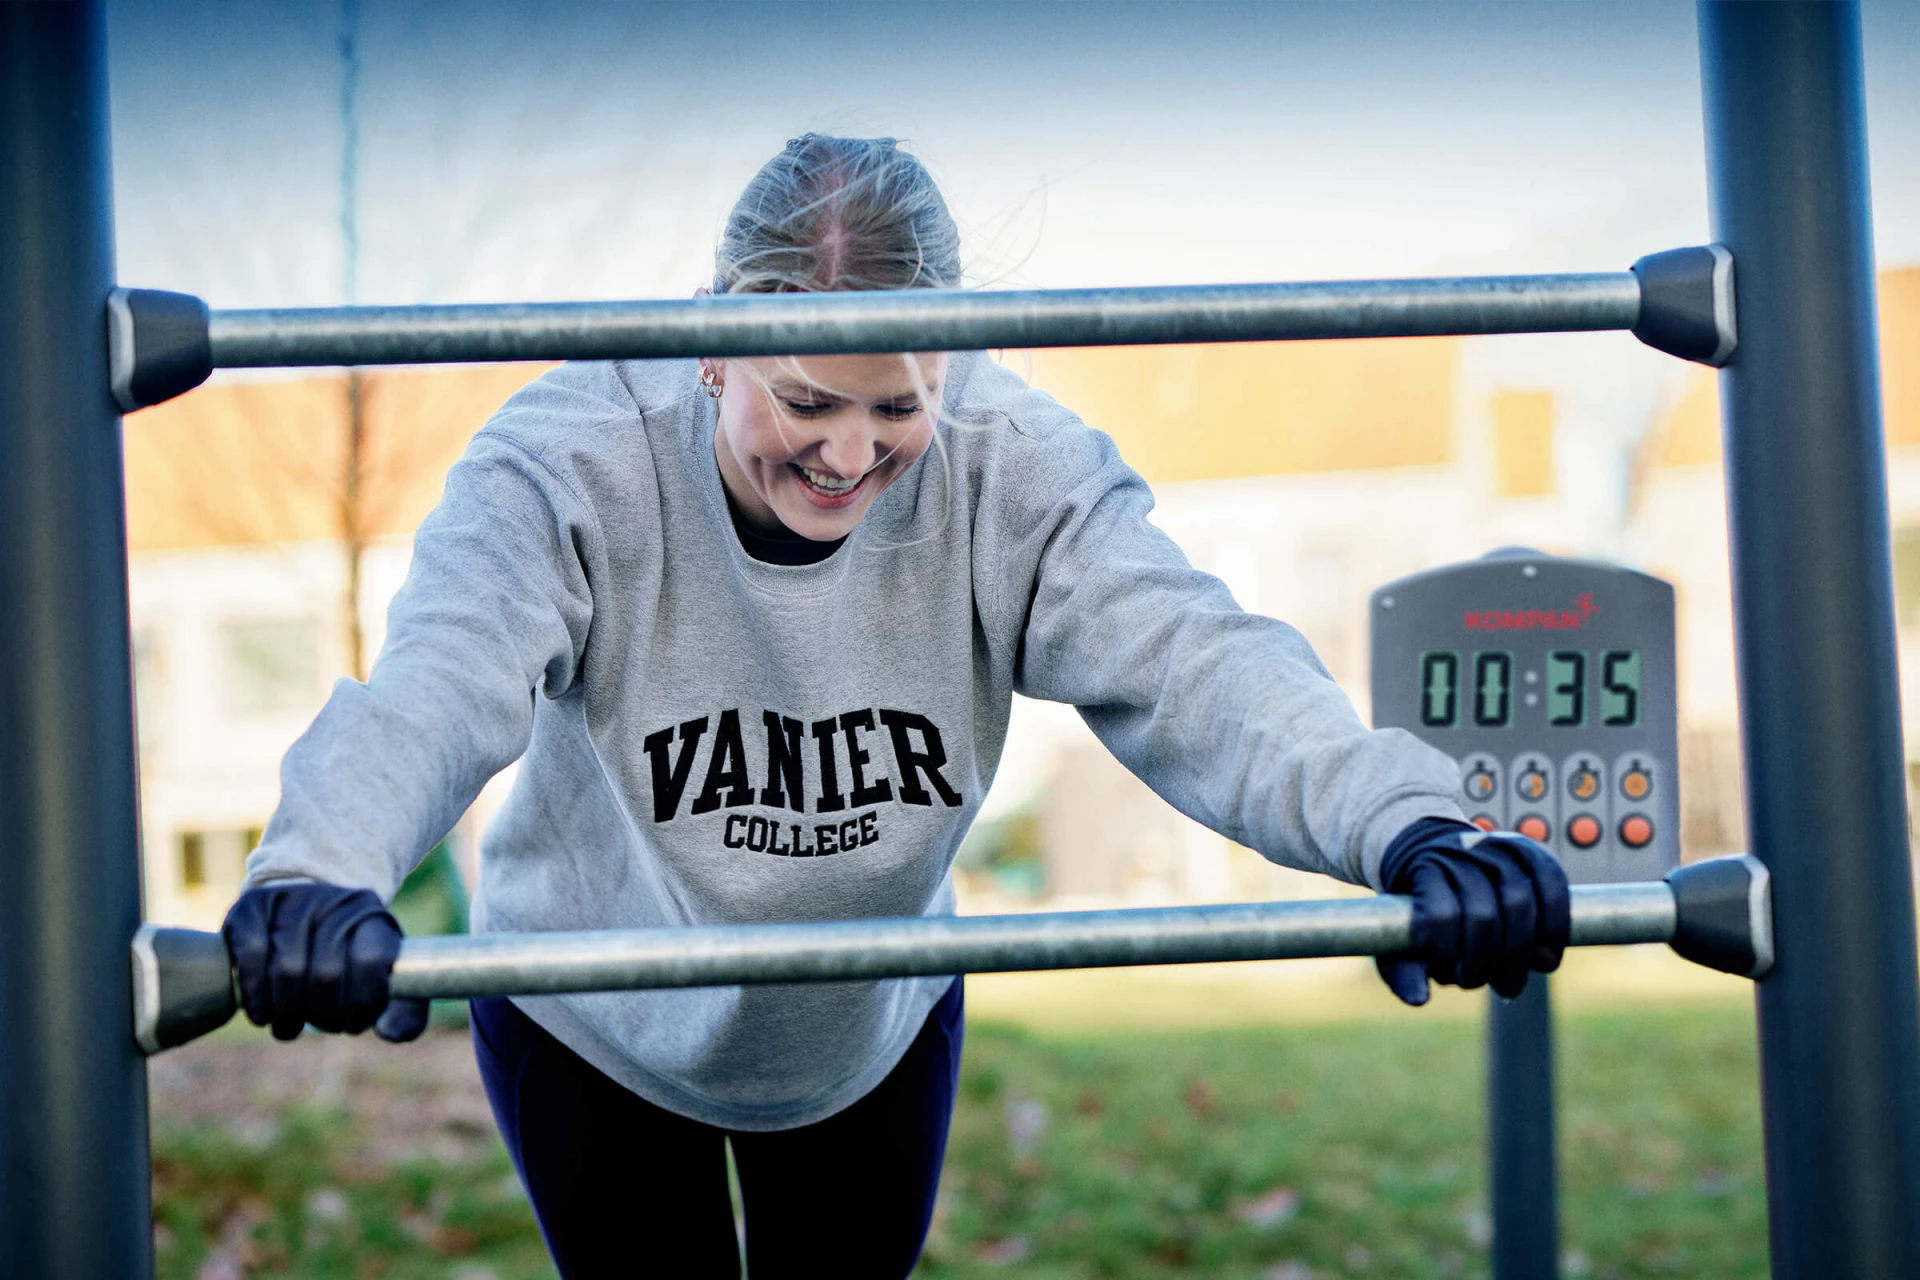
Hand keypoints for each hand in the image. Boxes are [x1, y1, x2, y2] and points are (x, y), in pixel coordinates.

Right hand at [222, 882, 428, 1041]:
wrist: (306, 915)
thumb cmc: (350, 959)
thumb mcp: (386, 980)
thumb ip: (405, 1013)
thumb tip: (389, 1033)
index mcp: (373, 918)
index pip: (370, 961)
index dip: (361, 1003)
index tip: (354, 1023)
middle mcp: (333, 901)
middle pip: (326, 973)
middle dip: (323, 1014)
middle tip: (324, 1025)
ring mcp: (291, 899)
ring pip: (286, 969)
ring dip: (287, 1011)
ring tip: (291, 1024)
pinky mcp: (251, 906)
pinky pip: (250, 955)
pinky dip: (256, 994)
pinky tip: (263, 1013)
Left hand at [1374, 817, 1569, 1005]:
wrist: (1433, 850)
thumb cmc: (1418, 905)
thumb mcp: (1399, 933)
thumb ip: (1402, 968)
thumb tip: (1419, 999)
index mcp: (1424, 869)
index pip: (1440, 916)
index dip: (1448, 955)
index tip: (1450, 975)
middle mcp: (1461, 852)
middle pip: (1483, 915)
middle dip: (1488, 962)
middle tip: (1490, 987)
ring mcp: (1497, 847)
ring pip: (1520, 903)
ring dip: (1521, 954)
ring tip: (1512, 982)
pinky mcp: (1531, 850)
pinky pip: (1554, 888)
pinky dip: (1555, 928)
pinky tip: (1545, 959)